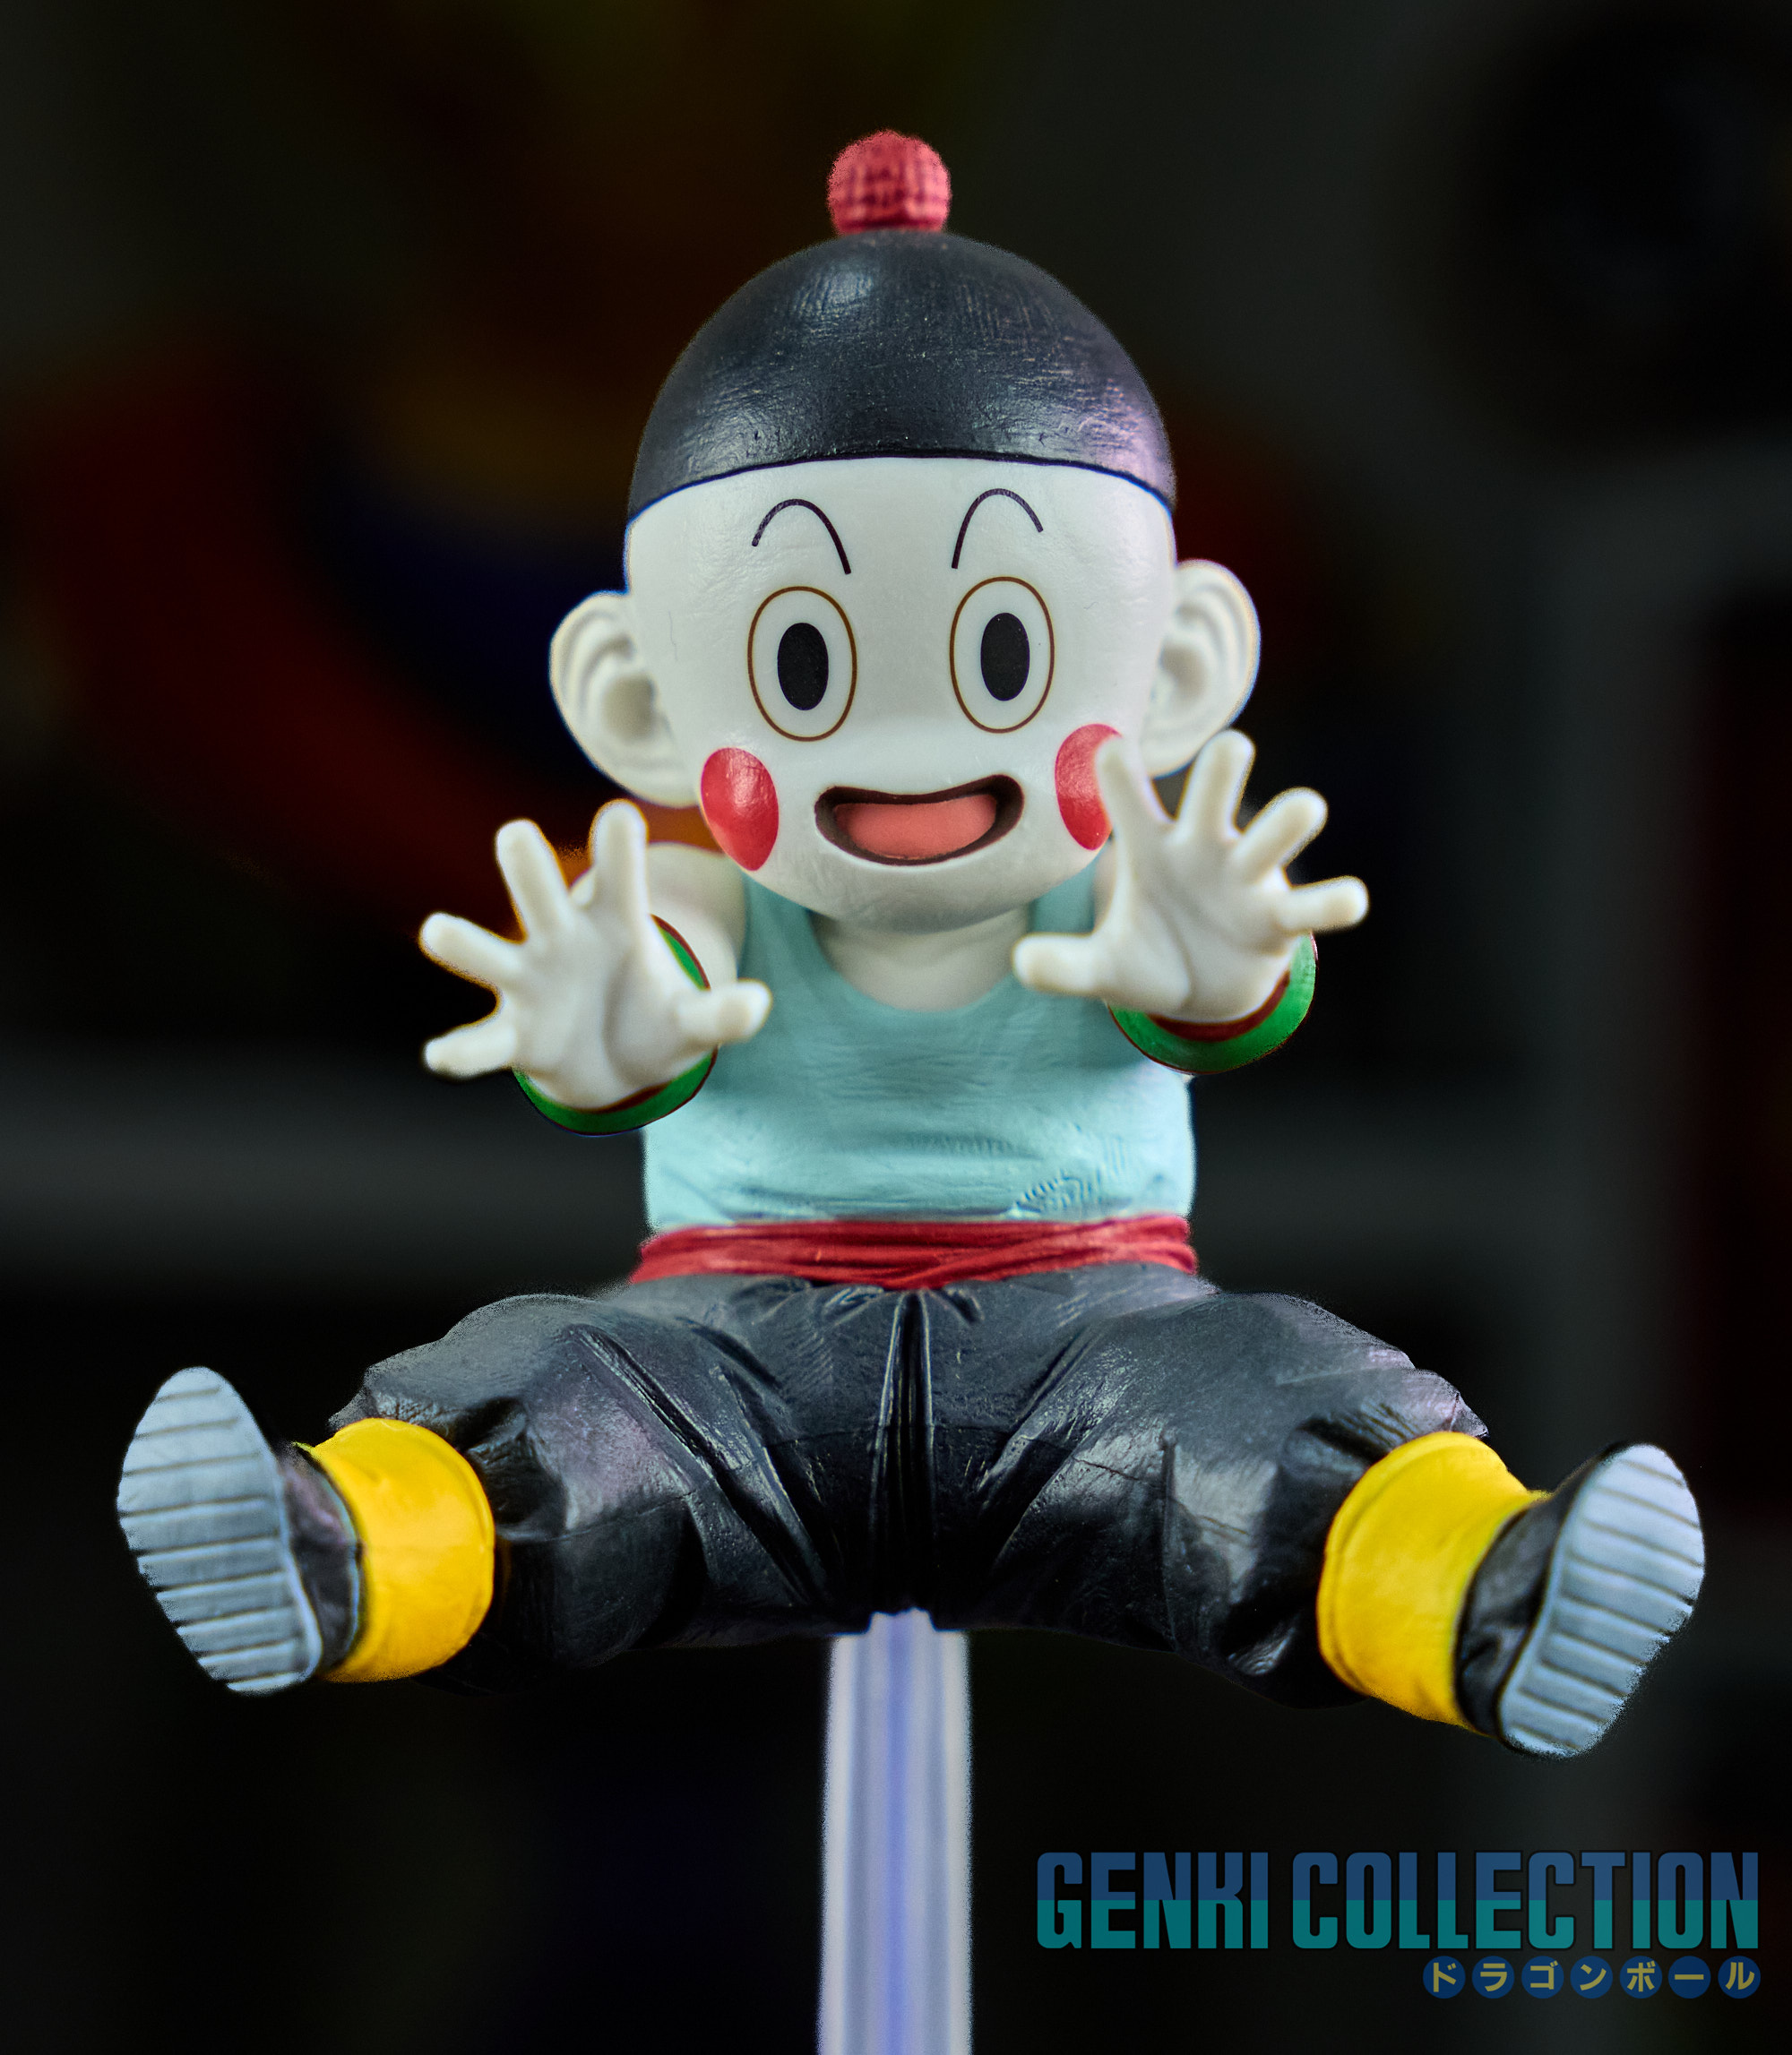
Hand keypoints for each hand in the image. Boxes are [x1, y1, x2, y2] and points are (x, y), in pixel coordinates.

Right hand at [421, 802, 769, 1107]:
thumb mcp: (694, 1021)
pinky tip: (441, 1056)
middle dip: (527, 864)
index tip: (619, 818)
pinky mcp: (513, 1036)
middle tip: (517, 834)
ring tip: (438, 931)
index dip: (617, 846)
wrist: (615, 1067)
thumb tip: (758, 1005)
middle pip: (540, 890)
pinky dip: (461, 1051)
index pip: (619, 873)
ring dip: (464, 942)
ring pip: (489, 954)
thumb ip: (721, 1014)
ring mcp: (530, 983)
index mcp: (615, 922)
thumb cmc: (653, 1019)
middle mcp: (563, 940)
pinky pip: (482, 1042)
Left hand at [1013, 731, 1367, 1020]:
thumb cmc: (1151, 954)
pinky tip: (1346, 899)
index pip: (1129, 798)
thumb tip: (1021, 964)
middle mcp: (1203, 848)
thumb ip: (1065, 965)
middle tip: (1232, 748)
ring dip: (1292, 817)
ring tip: (1301, 810)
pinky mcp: (1279, 919)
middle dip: (1226, 763)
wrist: (1202, 992)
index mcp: (1151, 848)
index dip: (1119, 773)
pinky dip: (1335, 901)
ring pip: (1278, 828)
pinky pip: (1314, 905)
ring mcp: (1247, 879)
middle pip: (1216, 786)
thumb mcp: (1103, 967)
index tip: (1110, 752)